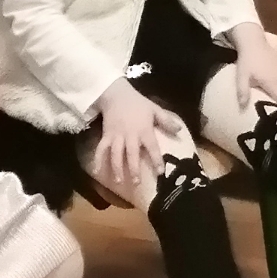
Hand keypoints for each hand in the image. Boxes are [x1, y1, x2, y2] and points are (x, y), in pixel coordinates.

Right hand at [93, 80, 184, 195]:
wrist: (117, 94)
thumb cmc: (138, 103)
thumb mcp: (155, 109)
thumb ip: (166, 121)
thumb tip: (180, 130)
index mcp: (144, 130)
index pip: (152, 147)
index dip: (156, 160)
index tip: (160, 172)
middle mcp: (130, 135)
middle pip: (132, 155)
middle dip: (134, 170)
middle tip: (136, 183)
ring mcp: (116, 137)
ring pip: (116, 155)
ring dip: (117, 169)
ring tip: (118, 182)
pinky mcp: (106, 136)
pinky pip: (101, 150)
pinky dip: (97, 161)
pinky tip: (96, 173)